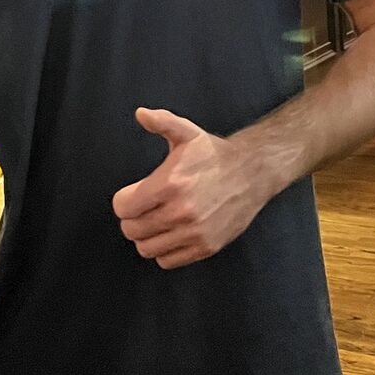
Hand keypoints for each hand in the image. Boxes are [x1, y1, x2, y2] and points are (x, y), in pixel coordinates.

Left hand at [111, 109, 268, 268]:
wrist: (252, 173)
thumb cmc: (214, 154)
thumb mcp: (187, 132)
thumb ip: (161, 121)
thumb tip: (141, 114)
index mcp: (170, 184)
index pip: (123, 208)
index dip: (123, 201)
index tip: (131, 196)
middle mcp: (181, 212)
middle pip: (131, 229)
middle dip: (132, 218)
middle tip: (143, 208)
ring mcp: (194, 233)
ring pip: (146, 248)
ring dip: (146, 236)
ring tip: (156, 221)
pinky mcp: (206, 248)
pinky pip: (167, 261)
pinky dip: (164, 250)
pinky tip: (171, 233)